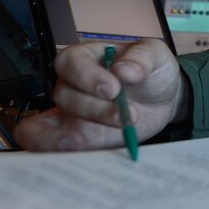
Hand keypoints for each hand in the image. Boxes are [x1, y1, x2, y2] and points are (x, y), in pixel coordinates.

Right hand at [13, 39, 185, 151]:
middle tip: (123, 117)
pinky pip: (45, 144)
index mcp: (88, 58)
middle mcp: (73, 84)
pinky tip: (75, 154)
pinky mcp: (74, 136)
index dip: (87, 76)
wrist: (163, 100)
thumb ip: (142, 58)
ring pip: (48, 122)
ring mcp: (69, 112)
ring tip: (87, 143)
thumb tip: (123, 70)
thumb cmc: (153, 72)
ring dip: (69, 134)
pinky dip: (52, 150)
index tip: (113, 90)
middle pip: (64, 94)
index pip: (71, 62)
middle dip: (94, 109)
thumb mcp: (156, 54)